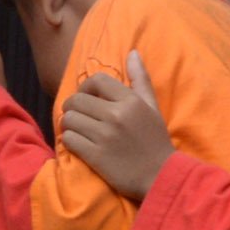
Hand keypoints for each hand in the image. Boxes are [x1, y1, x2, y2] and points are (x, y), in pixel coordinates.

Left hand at [57, 51, 174, 201]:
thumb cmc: (156, 141)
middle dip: (73, 107)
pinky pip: (69, 139)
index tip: (87, 98)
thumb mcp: (152, 107)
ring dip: (69, 124)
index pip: (96, 80)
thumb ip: (141, 79)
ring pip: (70, 119)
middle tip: (79, 116)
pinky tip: (78, 144)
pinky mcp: (95, 156)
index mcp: (130, 101)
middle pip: (77, 100)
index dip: (85, 87)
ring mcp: (104, 136)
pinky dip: (69, 140)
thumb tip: (132, 52)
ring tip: (77, 130)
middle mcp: (116, 115)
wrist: (161, 177)